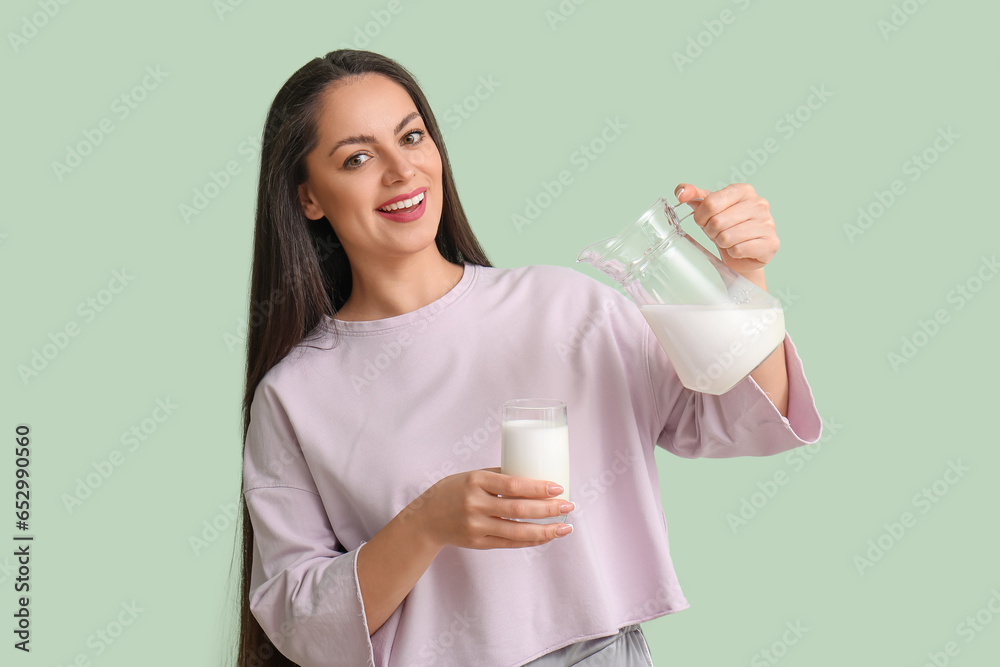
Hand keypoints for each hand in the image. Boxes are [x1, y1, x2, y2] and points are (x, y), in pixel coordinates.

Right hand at [410, 467, 573, 549]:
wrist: (426, 519)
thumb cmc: (454, 491)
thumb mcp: (472, 476)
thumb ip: (500, 477)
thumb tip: (535, 476)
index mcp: (475, 482)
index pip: (512, 485)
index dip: (537, 487)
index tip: (558, 487)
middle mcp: (475, 505)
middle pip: (518, 510)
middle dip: (547, 509)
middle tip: (568, 505)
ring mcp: (476, 527)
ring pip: (517, 531)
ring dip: (545, 530)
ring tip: (565, 527)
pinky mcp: (478, 543)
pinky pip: (510, 543)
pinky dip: (531, 540)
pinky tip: (547, 536)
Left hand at [674, 182, 779, 279]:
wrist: (743, 254)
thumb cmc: (726, 227)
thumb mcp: (709, 209)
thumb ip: (694, 195)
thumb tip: (681, 191)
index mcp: (744, 190)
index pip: (710, 202)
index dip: (701, 217)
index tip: (703, 222)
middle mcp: (759, 204)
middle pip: (718, 221)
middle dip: (711, 232)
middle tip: (717, 234)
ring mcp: (768, 223)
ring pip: (728, 237)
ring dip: (722, 243)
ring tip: (728, 241)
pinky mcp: (771, 243)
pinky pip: (739, 249)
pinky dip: (733, 252)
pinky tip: (738, 249)